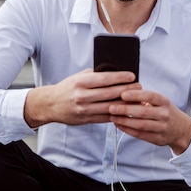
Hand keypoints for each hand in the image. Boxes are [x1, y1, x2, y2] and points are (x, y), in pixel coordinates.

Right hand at [24, 69, 140, 127]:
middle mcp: (81, 96)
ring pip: (109, 107)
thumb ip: (95, 74)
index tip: (132, 76)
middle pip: (109, 93)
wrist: (51, 104)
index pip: (104, 79)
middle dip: (126, 90)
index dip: (120, 77)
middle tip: (139, 86)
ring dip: (125, 104)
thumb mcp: (78, 77)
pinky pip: (105, 118)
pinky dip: (117, 114)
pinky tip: (126, 110)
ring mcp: (84, 110)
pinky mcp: (86, 120)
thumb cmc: (68, 88)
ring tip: (136, 99)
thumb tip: (116, 71)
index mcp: (80, 82)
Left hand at [108, 90, 190, 154]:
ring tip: (112, 117)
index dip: (136, 95)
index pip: (150, 96)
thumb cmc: (164, 111)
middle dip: (126, 110)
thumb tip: (122, 92)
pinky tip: (119, 125)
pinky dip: (128, 130)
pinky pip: (140, 135)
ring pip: (141, 125)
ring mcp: (162, 128)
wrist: (180, 129)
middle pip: (143, 112)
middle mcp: (164, 114)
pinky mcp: (157, 139)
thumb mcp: (159, 101)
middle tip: (111, 107)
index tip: (122, 94)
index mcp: (164, 101)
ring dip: (124, 121)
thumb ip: (144, 98)